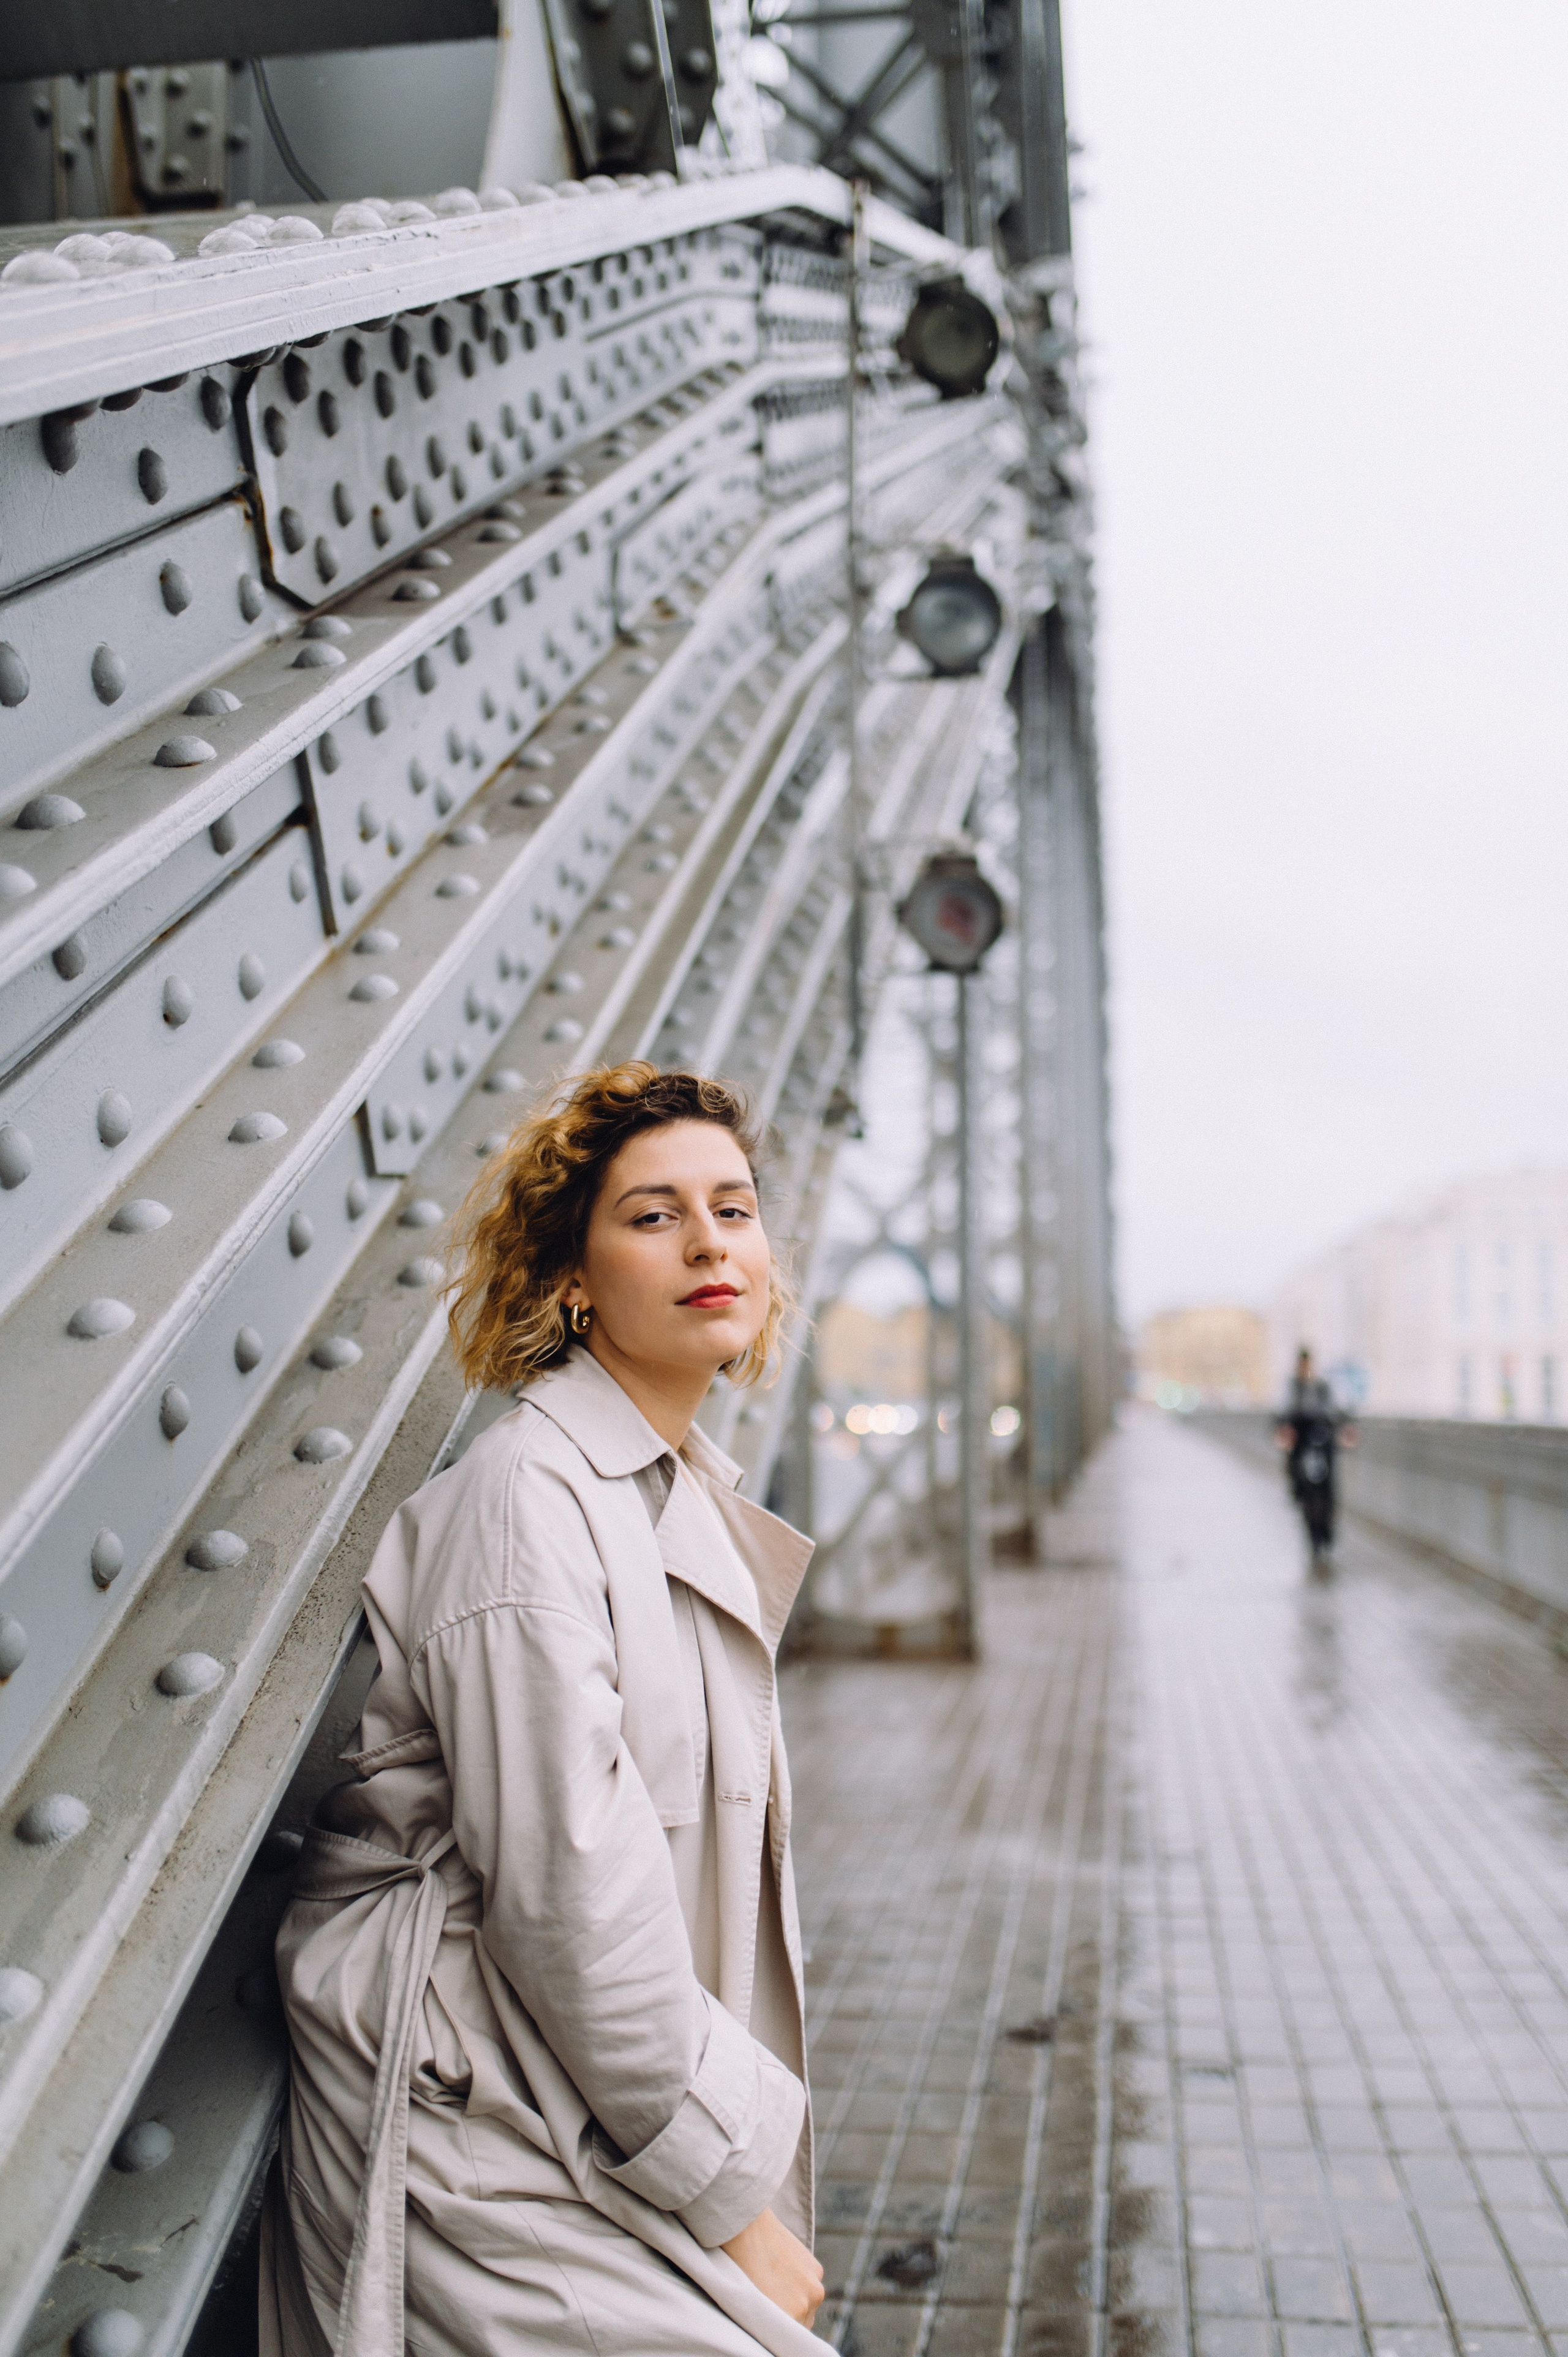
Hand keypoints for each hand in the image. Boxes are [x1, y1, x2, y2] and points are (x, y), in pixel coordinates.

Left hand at [721, 2206, 824, 2324]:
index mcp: (790, 2316)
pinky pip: (811, 2286)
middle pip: (803, 2324)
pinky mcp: (817, 2269)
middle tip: (770, 2303)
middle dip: (790, 2318)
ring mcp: (815, 2285)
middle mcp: (807, 2304)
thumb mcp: (752, 2306)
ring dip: (798, 2300)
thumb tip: (776, 2328)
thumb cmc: (740, 2269)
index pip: (789, 2338)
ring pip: (809, 2306)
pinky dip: (801, 2283)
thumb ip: (769, 2321)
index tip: (770, 2323)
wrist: (746, 2229)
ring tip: (775, 2284)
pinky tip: (783, 2270)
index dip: (778, 2331)